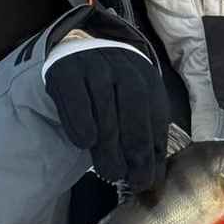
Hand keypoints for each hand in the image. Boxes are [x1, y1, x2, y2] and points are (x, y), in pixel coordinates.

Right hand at [43, 37, 170, 190]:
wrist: (81, 44)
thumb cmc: (112, 86)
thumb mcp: (135, 102)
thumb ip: (145, 134)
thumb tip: (152, 175)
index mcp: (147, 77)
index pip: (156, 116)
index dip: (152, 150)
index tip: (145, 179)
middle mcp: (124, 68)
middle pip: (134, 110)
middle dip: (134, 149)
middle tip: (128, 179)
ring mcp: (95, 66)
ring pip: (105, 108)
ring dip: (108, 146)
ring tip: (109, 172)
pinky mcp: (67, 70)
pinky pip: (76, 100)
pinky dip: (81, 123)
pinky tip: (85, 143)